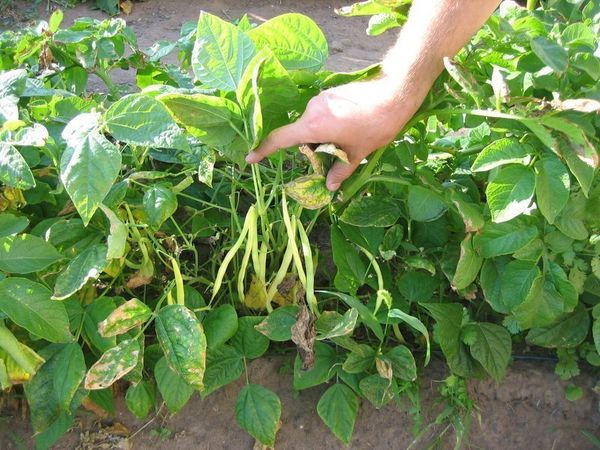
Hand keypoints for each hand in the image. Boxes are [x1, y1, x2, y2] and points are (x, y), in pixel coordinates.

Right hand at [245, 75, 427, 190]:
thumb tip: (330, 186)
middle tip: (334, 156)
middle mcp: (312, 109)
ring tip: (349, 140)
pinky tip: (351, 127)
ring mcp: (321, 99)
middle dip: (311, 147)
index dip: (264, 150)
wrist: (396, 93)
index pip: (281, 139)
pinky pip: (322, 113)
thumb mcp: (358, 153)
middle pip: (300, 133)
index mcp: (313, 125)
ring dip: (323, 136)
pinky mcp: (331, 93)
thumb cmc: (375, 125)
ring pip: (313, 124)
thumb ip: (340, 171)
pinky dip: (329, 125)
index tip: (251, 158)